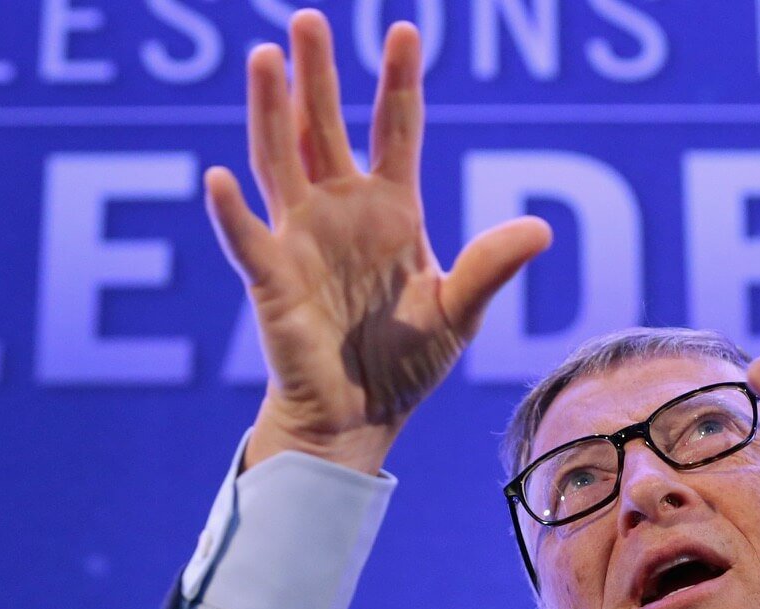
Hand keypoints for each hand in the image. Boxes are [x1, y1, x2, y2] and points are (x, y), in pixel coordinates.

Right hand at [205, 11, 551, 474]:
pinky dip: (232, 213)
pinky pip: (249, 239)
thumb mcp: (459, 311)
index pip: (395, 129)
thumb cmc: (407, 362)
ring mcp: (301, 239)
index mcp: (392, 210)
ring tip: (264, 57)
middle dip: (317, 73)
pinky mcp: (272, 280)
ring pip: (280, 161)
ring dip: (270, 112)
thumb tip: (540, 230)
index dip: (398, 82)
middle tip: (308, 17)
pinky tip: (218, 179)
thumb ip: (490, 267)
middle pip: (325, 127)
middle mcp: (341, 211)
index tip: (404, 30)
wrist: (363, 416)